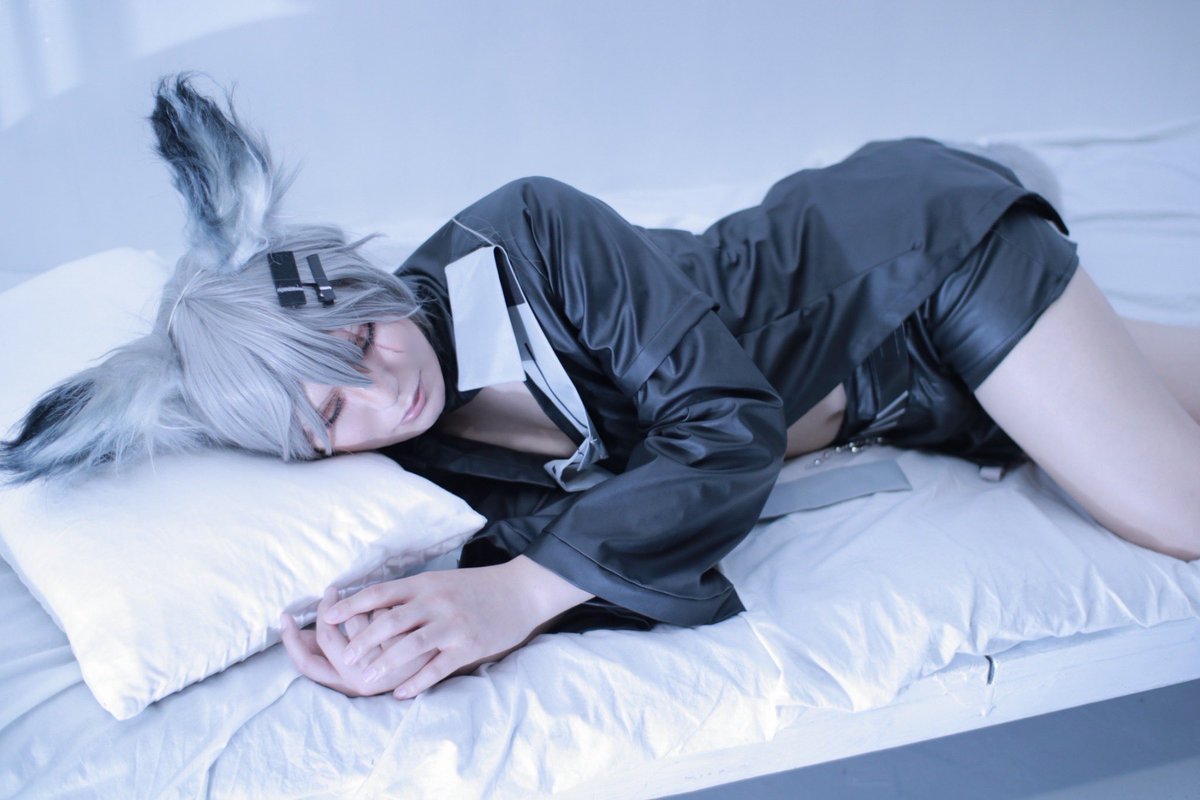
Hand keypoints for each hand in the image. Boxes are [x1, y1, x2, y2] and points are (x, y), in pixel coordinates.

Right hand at [280, 587, 435, 696]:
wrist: (451, 657)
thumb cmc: (406, 656)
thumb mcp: (367, 659)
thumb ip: (337, 647)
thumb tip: (300, 633)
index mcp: (347, 683)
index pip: (307, 665)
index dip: (291, 641)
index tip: (283, 617)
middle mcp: (362, 679)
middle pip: (327, 638)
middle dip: (327, 610)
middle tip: (330, 592)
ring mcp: (384, 666)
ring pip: (355, 622)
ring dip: (361, 607)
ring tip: (372, 603)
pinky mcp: (408, 650)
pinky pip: (383, 615)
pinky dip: (386, 606)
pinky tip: (395, 605)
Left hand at [323, 556, 592, 698]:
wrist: (521, 591)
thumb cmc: (477, 588)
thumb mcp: (442, 581)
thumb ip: (413, 593)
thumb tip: (376, 606)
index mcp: (425, 584)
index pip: (380, 592)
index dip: (352, 604)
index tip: (328, 615)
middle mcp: (435, 602)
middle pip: (390, 620)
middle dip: (362, 640)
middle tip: (344, 656)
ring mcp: (452, 625)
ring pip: (410, 645)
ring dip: (384, 663)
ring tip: (365, 677)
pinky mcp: (468, 646)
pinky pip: (437, 668)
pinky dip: (416, 682)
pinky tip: (401, 694)